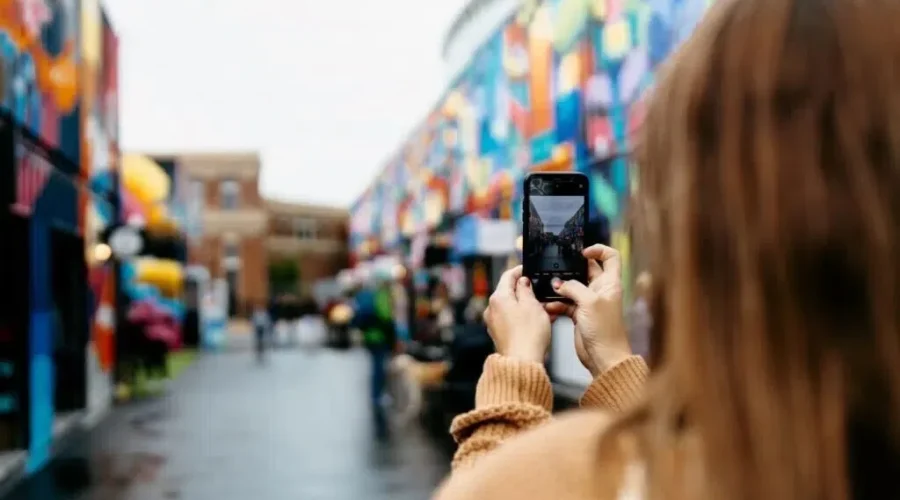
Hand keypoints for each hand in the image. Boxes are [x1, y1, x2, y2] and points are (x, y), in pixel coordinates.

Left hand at [483, 266, 551, 363]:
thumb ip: (526, 289)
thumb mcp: (532, 305)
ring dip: (527, 305)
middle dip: (526, 291)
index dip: (520, 270)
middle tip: (540, 292)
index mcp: (498, 298)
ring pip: (512, 307)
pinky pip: (512, 320)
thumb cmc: (528, 336)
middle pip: (509, 292)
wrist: (522, 362)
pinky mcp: (500, 334)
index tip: (527, 269)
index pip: (508, 276)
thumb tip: (523, 282)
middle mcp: (492, 309)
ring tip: (544, 309)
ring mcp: (494, 323)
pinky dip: (524, 317)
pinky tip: (538, 321)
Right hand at [545, 245, 630, 376]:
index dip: (598, 250)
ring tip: (549, 289)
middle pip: (586, 271)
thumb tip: (558, 283)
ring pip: (572, 287)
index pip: (610, 257)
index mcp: (610, 283)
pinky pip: (565, 303)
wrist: (603, 357)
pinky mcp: (579, 315)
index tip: (582, 252)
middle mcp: (600, 290)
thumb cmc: (605, 330)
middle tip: (557, 268)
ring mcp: (589, 303)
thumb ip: (573, 288)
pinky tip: (548, 307)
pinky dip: (556, 304)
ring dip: (560, 288)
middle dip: (571, 269)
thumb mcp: (589, 302)